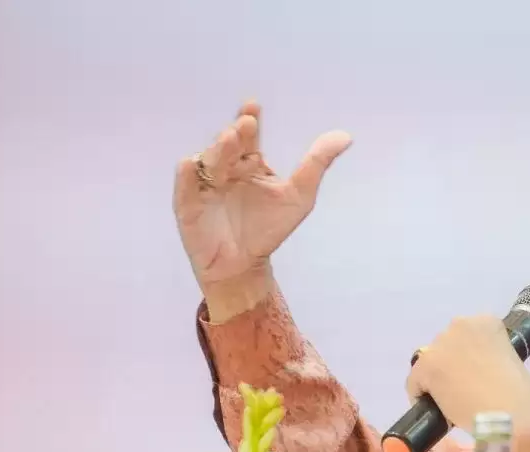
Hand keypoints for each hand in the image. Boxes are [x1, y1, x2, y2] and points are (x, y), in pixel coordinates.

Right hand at [174, 100, 351, 321]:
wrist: (243, 266)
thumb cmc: (268, 230)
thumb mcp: (299, 196)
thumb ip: (317, 164)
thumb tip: (346, 136)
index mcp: (248, 163)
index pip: (248, 136)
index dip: (250, 120)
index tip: (253, 107)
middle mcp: (225, 168)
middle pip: (229, 146)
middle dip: (236, 134)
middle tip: (246, 125)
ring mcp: (204, 184)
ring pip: (208, 161)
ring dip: (217, 149)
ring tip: (229, 140)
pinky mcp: (187, 204)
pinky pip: (184, 185)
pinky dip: (185, 175)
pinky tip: (190, 164)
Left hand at [407, 316, 529, 451]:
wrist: (513, 416)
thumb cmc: (521, 397)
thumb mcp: (509, 362)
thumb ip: (487, 357)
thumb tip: (469, 371)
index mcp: (487, 321)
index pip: (464, 337)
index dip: (467, 359)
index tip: (474, 377)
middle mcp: (462, 324)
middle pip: (444, 347)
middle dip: (450, 367)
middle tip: (464, 391)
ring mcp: (442, 344)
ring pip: (429, 364)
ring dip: (437, 380)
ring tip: (452, 402)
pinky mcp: (426, 366)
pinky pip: (414, 383)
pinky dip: (422, 397)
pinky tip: (439, 409)